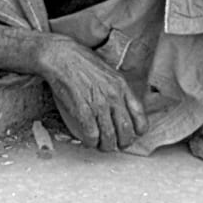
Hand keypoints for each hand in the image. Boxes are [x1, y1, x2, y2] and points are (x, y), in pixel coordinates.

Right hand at [38, 34, 148, 151]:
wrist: (62, 57)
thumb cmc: (83, 62)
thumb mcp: (109, 72)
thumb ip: (117, 90)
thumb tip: (121, 110)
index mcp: (122, 86)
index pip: (140, 117)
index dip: (137, 131)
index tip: (132, 134)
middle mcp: (114, 96)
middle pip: (126, 132)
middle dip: (122, 143)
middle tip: (116, 144)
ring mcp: (99, 104)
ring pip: (109, 138)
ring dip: (105, 146)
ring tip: (101, 145)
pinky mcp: (83, 110)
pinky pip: (92, 135)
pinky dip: (91, 142)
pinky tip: (88, 139)